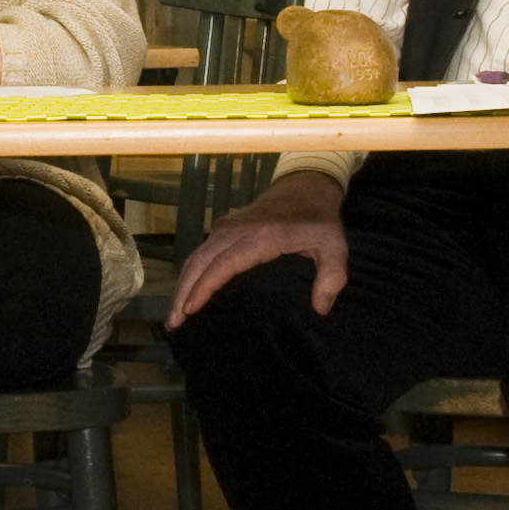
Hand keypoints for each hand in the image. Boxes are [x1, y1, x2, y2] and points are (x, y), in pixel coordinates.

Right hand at [166, 174, 348, 327]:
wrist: (306, 186)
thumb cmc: (319, 219)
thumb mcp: (334, 246)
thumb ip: (331, 277)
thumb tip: (320, 309)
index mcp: (262, 236)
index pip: (224, 264)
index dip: (205, 287)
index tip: (190, 310)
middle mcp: (237, 230)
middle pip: (202, 262)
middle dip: (185, 293)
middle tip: (174, 324)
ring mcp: (227, 226)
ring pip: (197, 256)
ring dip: (183, 284)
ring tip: (175, 316)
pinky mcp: (224, 226)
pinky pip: (201, 250)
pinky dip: (190, 272)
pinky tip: (186, 291)